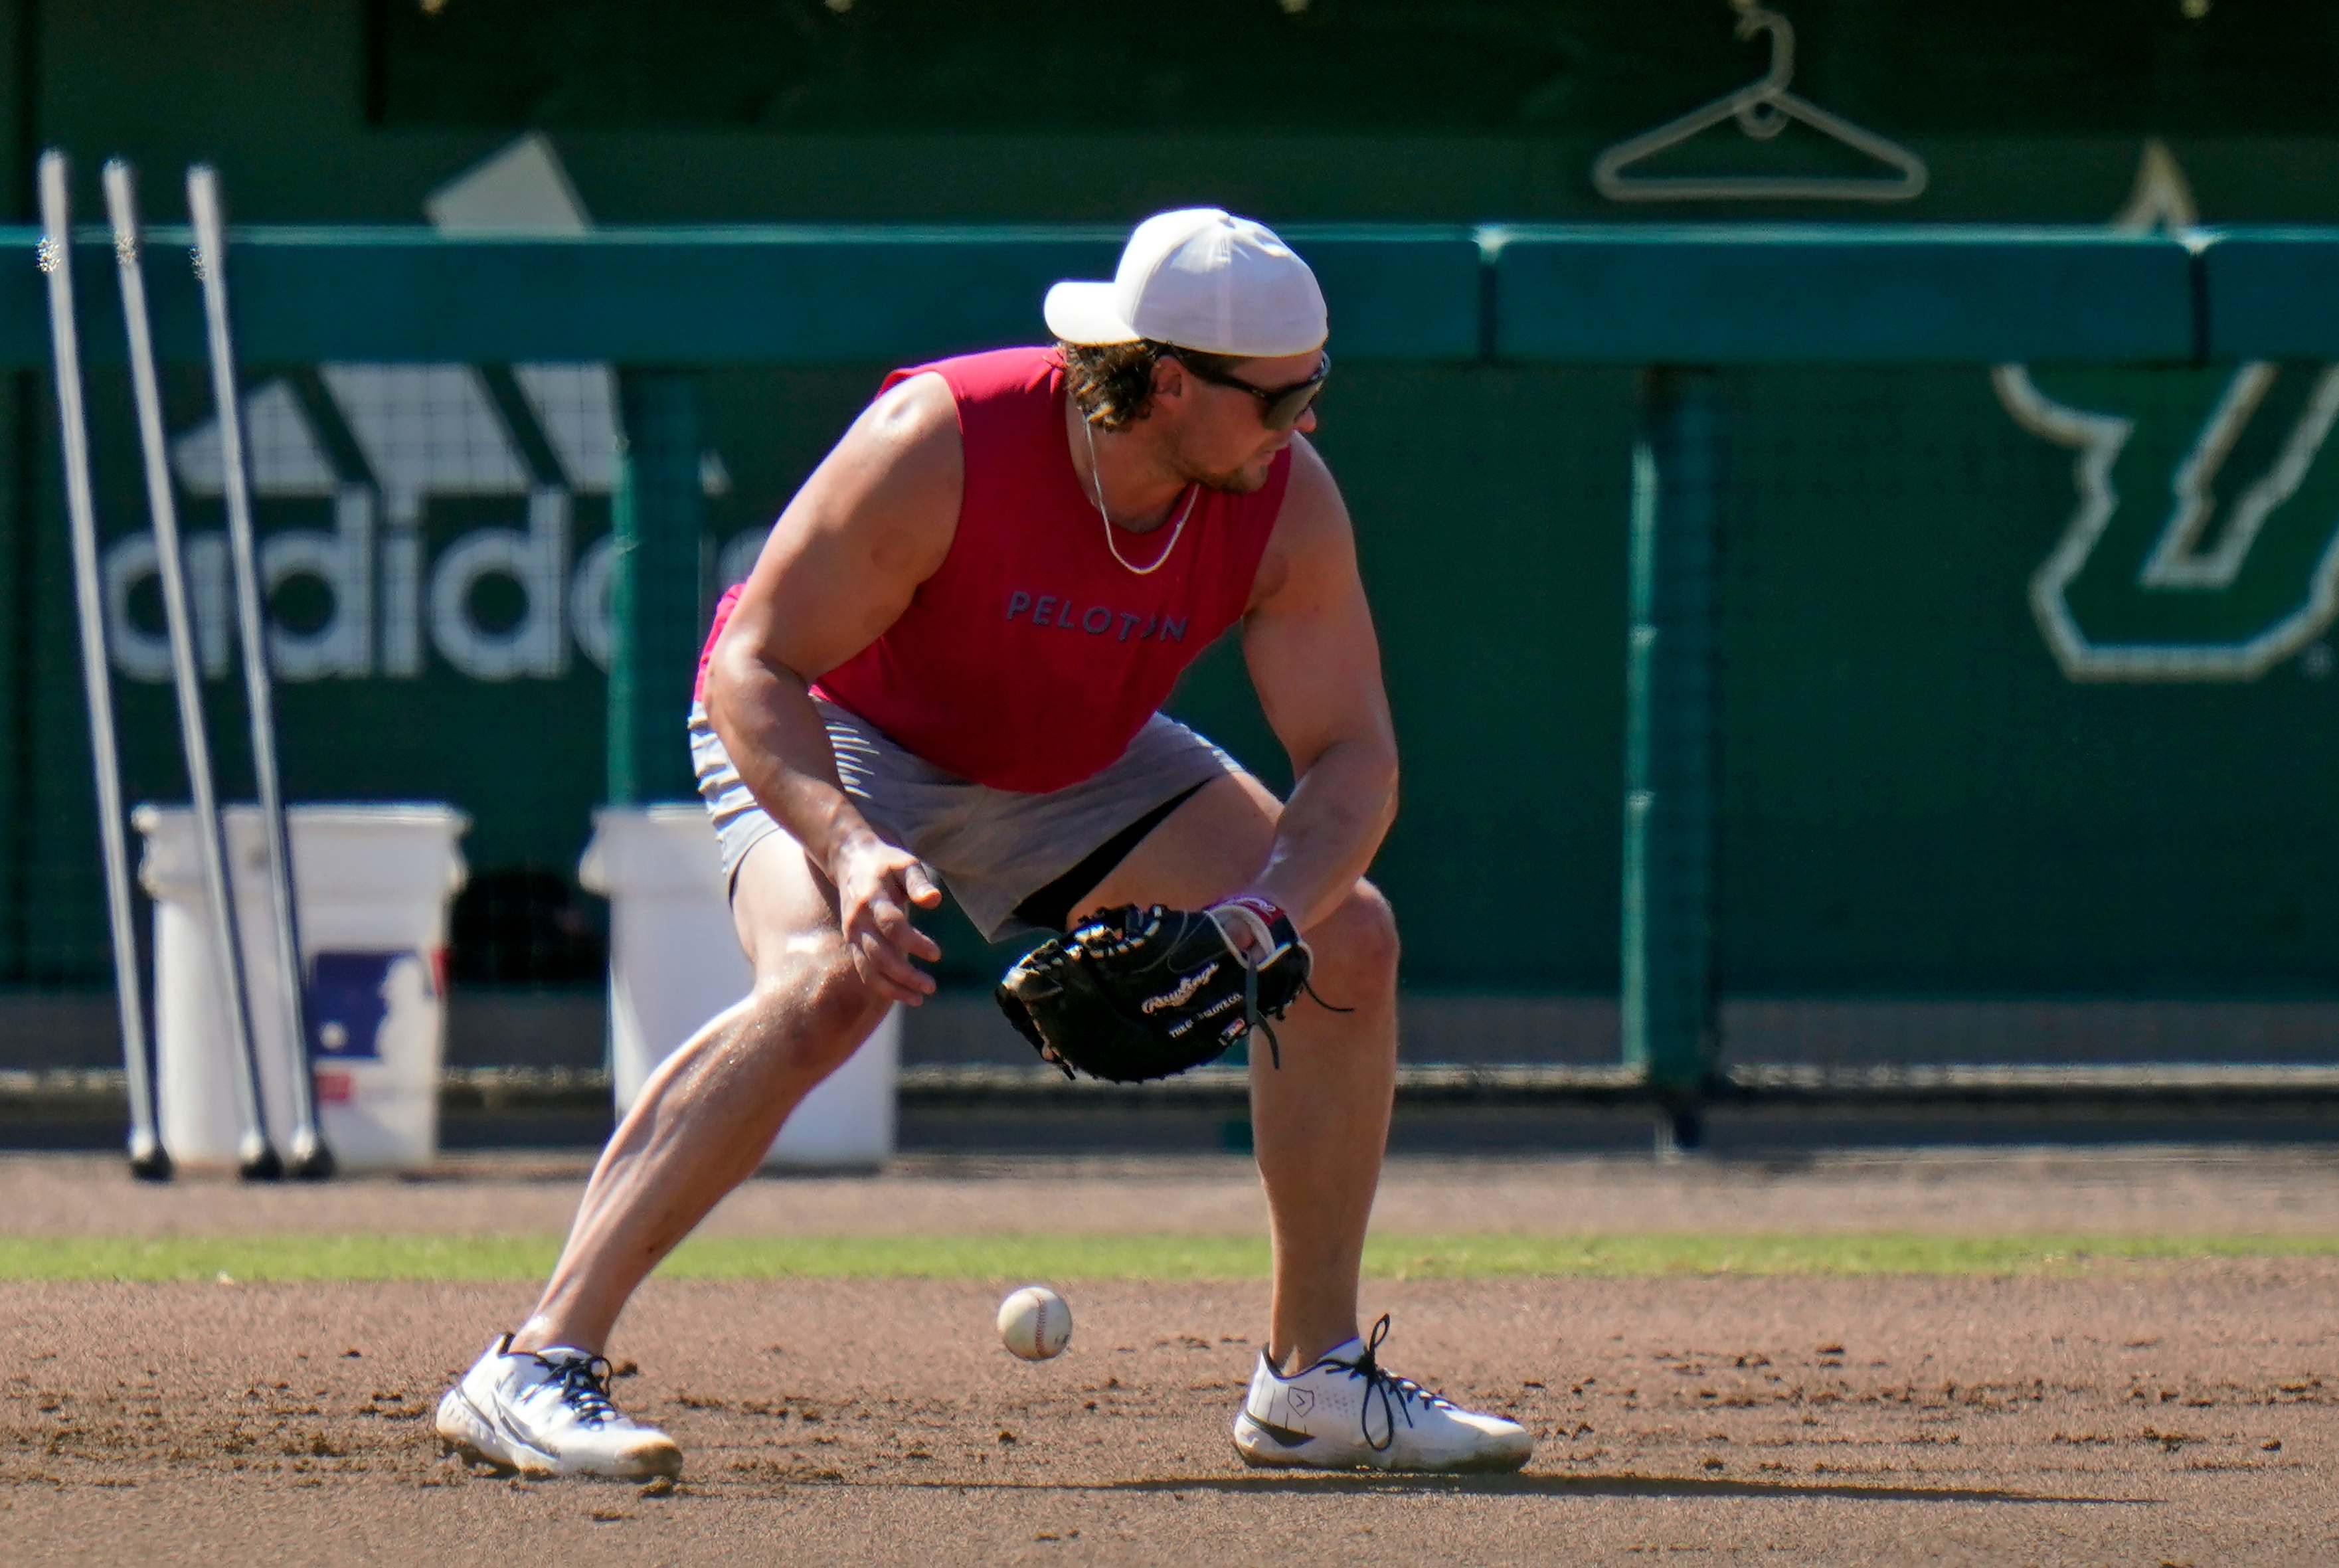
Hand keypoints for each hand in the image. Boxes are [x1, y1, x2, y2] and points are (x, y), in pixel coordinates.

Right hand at [829, 832, 942, 1003]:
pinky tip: (904, 995)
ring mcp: (853, 934)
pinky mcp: (853, 943)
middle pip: (879, 954)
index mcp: (872, 898)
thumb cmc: (885, 863)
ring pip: (869, 969)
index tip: (937, 954)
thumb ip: (919, 883)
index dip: (913, 943)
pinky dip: (882, 986)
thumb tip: (934, 901)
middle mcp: (858, 920)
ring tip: (919, 998)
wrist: (850, 861)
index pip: (892, 926)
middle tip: (931, 986)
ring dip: (893, 987)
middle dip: (904, 974)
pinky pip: (864, 970)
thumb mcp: (905, 864)